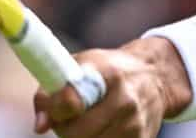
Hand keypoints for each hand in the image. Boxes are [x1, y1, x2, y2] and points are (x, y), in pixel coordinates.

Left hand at [34, 38, 191, 137]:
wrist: (156, 78)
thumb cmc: (110, 70)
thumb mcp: (82, 65)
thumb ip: (53, 91)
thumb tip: (40, 126)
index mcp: (108, 73)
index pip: (71, 100)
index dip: (56, 108)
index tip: (55, 108)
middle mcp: (125, 100)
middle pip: (77, 133)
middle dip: (65, 129)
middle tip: (67, 120)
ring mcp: (134, 124)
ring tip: (86, 123)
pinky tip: (101, 130)